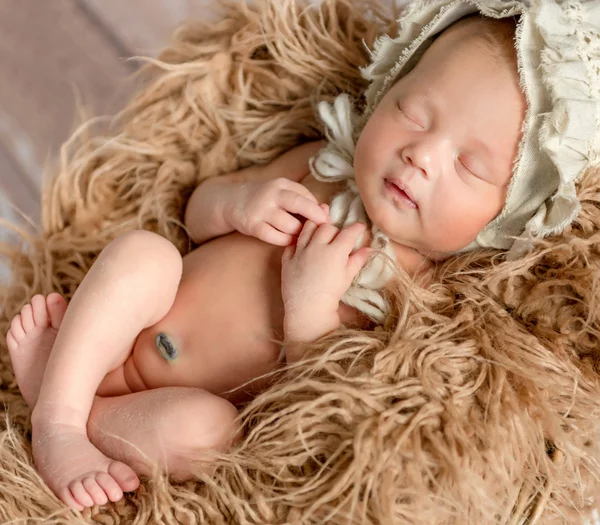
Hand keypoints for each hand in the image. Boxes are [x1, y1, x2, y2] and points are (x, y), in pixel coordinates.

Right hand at [224, 178, 330, 245]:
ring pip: (290, 225)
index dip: (318, 209)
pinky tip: (289, 240)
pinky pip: (275, 237)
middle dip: (315, 218)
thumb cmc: (264, 199)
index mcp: (281, 184)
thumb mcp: (280, 191)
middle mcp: (271, 194)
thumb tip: (325, 210)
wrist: (232, 202)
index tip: (327, 220)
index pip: (306, 195)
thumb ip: (301, 198)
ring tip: (303, 236)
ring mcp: (261, 210)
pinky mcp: (253, 225)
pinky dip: (286, 240)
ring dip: (300, 233)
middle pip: (300, 205)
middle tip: (324, 229)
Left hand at [281, 221, 371, 341]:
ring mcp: (300, 251)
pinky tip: (303, 247)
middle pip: (327, 227)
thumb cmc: (332, 295)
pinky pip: (292, 242)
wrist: (308, 310)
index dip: (356, 228)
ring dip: (316, 228)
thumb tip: (368, 249)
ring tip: (319, 235)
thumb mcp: (347, 277)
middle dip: (335, 229)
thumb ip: (357, 261)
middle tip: (338, 237)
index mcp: (335, 251)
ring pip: (308, 228)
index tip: (359, 228)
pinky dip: (298, 242)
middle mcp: (316, 246)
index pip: (348, 233)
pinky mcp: (287, 258)